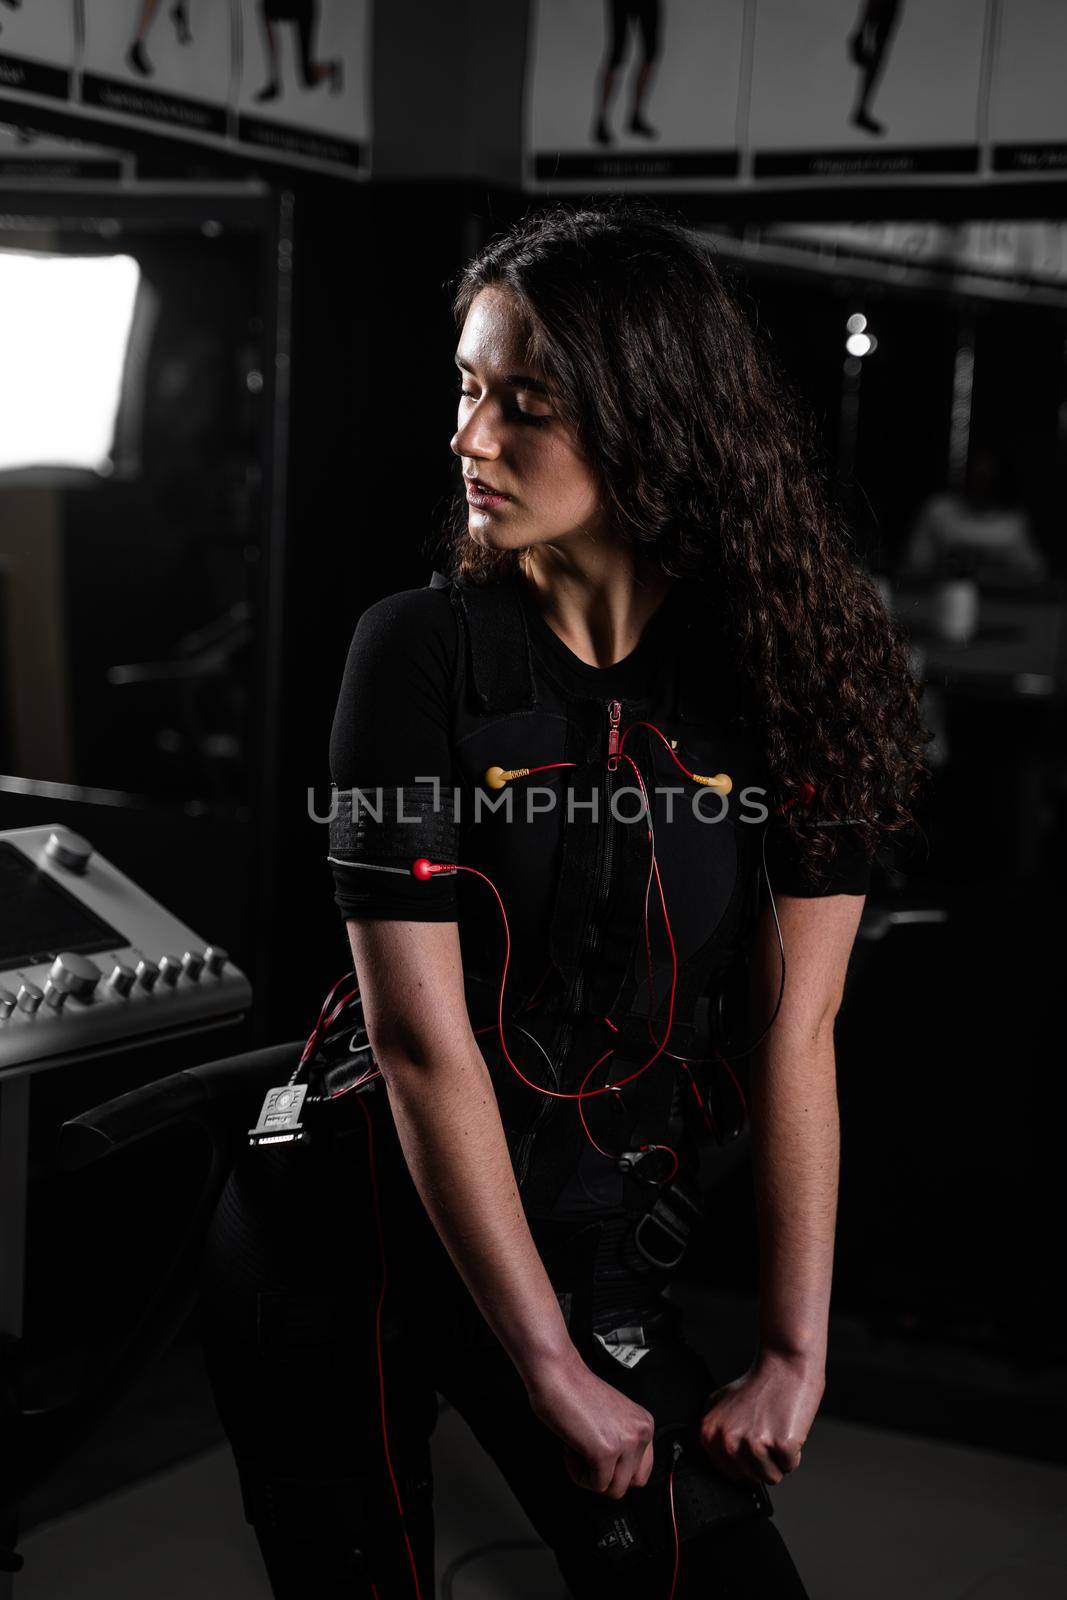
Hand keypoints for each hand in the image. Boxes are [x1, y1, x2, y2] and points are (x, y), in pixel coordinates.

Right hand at [526, 1349, 655, 1498]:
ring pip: (615, 1489)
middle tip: (588, 1459)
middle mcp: (640, 1432)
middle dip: (607, 1478)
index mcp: (643, 1423)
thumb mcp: (613, 1419)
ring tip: (577, 1451)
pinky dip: (578, 1474)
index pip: (643, 1470)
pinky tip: (570, 1450)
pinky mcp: (605, 1451)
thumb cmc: (574, 1391)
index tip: (600, 1461)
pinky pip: (595, 1485)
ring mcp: (625, 1442)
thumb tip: (617, 1472)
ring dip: (591, 1478)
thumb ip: (622, 1441)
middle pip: (632, 1483)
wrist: (557, 1374)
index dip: (617, 1471)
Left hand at [698, 1348, 824, 1485]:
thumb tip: (714, 1455)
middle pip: (751, 1478)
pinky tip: (788, 1427)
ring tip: (775, 1427)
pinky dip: (794, 1451)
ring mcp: (755, 1444)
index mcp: (710, 1434)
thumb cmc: (757, 1384)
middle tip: (765, 1428)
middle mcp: (729, 1441)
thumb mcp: (720, 1402)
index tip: (750, 1437)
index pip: (730, 1474)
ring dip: (778, 1457)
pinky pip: (790, 1466)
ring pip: (772, 1477)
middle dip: (763, 1458)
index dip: (745, 1458)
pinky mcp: (781, 1445)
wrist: (784, 1366)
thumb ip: (713, 1430)